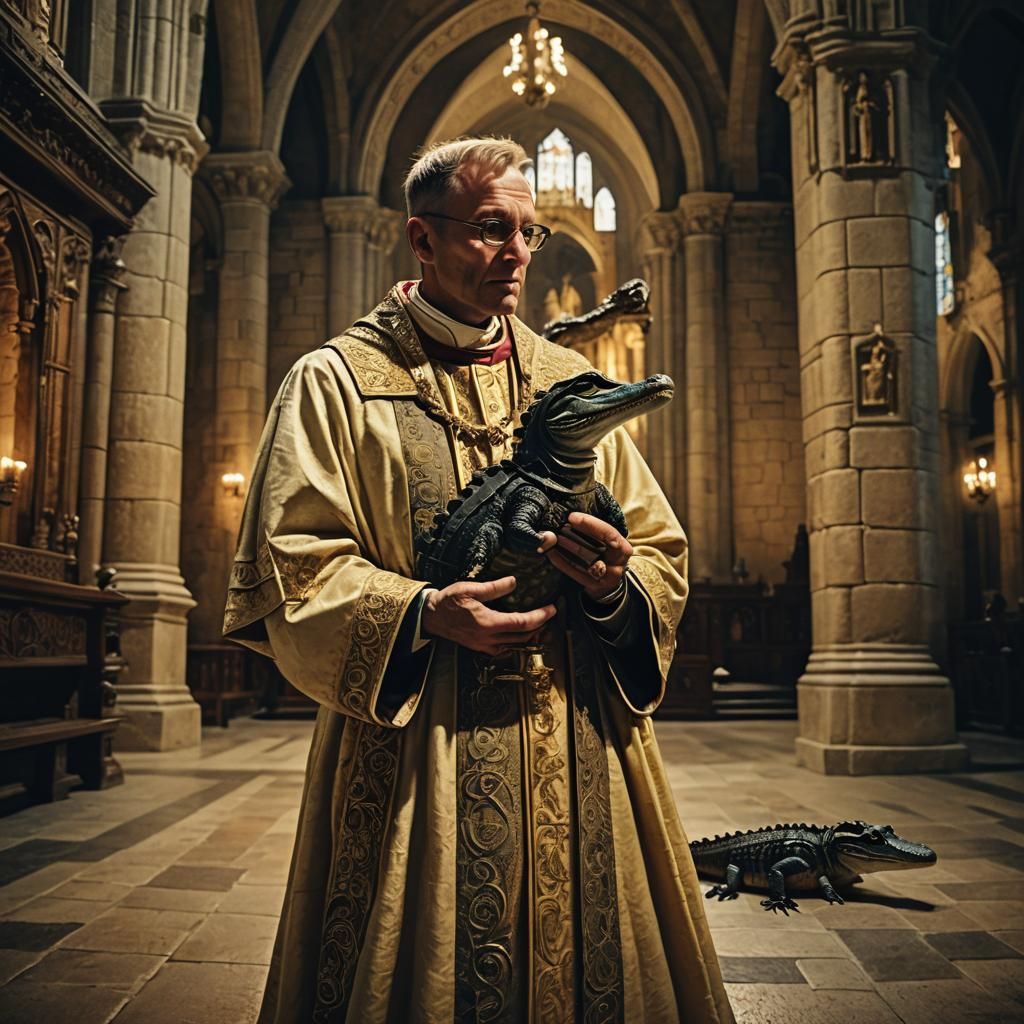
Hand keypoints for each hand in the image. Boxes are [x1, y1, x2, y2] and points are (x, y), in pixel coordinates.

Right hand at [420, 576, 555, 656]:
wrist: (431, 618)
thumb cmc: (448, 602)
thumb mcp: (470, 589)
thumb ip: (494, 587)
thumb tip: (514, 582)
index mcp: (488, 623)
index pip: (522, 623)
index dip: (540, 616)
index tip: (552, 609)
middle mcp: (489, 639)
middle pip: (524, 637)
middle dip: (540, 626)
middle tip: (550, 613)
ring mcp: (485, 646)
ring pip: (516, 645)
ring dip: (531, 635)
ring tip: (540, 622)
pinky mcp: (481, 648)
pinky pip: (506, 648)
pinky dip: (517, 641)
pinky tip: (520, 632)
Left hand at [539, 511, 632, 600]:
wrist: (609, 579)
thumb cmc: (606, 553)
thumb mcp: (608, 542)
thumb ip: (595, 530)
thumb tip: (572, 516)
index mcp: (623, 548)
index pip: (609, 533)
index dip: (590, 524)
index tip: (572, 517)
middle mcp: (618, 564)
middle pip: (597, 549)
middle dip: (576, 537)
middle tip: (560, 528)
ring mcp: (606, 577)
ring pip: (585, 562)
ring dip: (567, 550)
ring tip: (554, 539)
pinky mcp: (593, 585)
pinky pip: (575, 573)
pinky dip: (562, 562)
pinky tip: (552, 553)